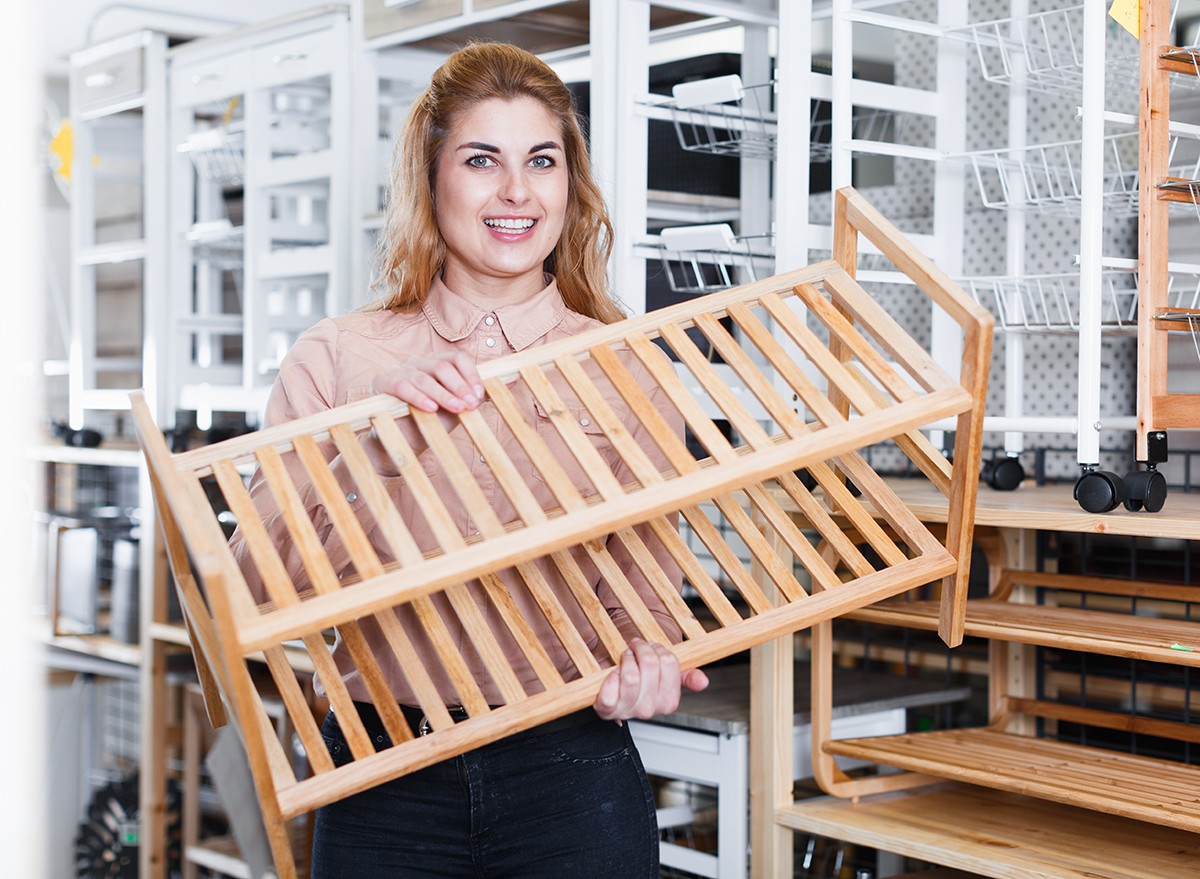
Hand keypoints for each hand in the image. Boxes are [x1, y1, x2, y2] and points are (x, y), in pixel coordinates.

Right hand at [372, 352, 484, 414]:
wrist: (403, 438)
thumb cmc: (430, 419)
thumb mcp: (453, 408)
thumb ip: (468, 398)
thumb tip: (488, 394)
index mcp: (436, 362)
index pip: (457, 358)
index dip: (471, 375)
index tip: (479, 395)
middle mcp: (418, 361)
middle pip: (442, 366)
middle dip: (459, 386)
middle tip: (471, 404)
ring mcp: (400, 369)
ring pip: (425, 378)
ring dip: (443, 394)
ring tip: (457, 408)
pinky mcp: (384, 381)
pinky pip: (403, 387)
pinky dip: (419, 398)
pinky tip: (431, 408)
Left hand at [593, 638, 708, 722]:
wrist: (611, 687)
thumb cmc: (638, 678)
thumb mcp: (664, 675)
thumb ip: (686, 677)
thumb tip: (703, 681)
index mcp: (668, 702)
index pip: (670, 663)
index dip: (659, 650)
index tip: (652, 648)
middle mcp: (649, 710)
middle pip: (651, 665)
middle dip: (641, 649)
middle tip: (636, 648)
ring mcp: (628, 711)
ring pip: (632, 677)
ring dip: (626, 659)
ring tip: (625, 659)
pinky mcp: (607, 710)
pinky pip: (610, 695)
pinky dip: (610, 679)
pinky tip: (613, 674)